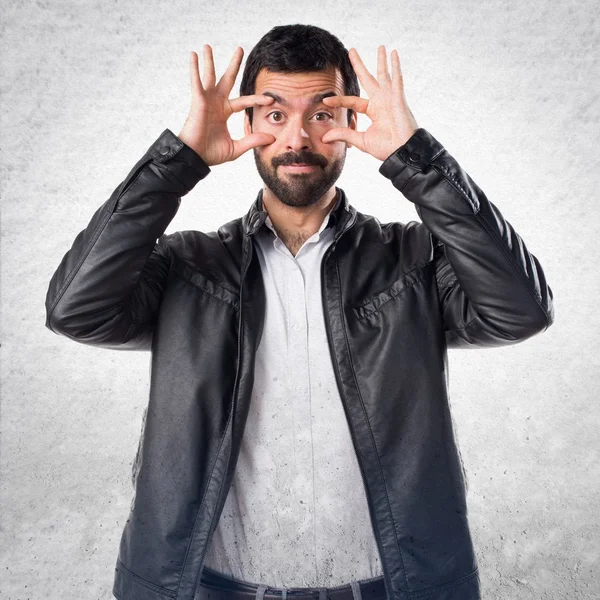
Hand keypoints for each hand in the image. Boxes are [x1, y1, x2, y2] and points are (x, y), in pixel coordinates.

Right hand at [177, 45, 275, 165]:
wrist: (195, 158)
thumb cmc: (211, 153)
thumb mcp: (237, 147)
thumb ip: (253, 140)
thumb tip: (272, 138)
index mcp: (225, 112)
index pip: (244, 101)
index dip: (257, 99)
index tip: (270, 99)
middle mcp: (216, 103)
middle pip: (227, 79)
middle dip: (234, 65)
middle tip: (240, 48)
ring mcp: (206, 100)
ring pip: (210, 76)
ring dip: (209, 61)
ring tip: (207, 46)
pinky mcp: (198, 101)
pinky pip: (196, 82)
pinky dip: (195, 69)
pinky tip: (194, 55)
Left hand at [321, 46, 418, 161]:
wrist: (402, 152)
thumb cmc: (386, 148)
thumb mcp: (361, 141)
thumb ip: (344, 135)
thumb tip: (325, 138)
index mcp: (373, 111)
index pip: (352, 101)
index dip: (339, 100)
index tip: (325, 101)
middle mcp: (381, 101)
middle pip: (368, 79)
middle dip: (360, 65)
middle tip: (352, 50)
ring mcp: (390, 98)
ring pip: (383, 75)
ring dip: (381, 61)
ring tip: (381, 46)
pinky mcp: (398, 98)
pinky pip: (396, 79)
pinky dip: (395, 66)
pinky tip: (393, 53)